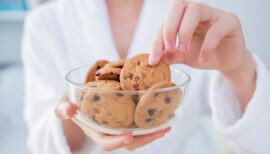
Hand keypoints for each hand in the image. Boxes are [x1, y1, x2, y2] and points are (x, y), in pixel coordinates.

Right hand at [55, 92, 170, 150]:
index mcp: (95, 130)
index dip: (117, 142)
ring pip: (137, 134)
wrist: (80, 94)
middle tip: (162, 131)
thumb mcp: (63, 102)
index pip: (106, 142)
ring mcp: (119, 124)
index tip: (129, 136)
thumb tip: (69, 111)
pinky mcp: (126, 115)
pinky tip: (162, 113)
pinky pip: (139, 121)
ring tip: (167, 124)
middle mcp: (110, 130)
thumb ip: (62, 109)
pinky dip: (150, 120)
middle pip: (128, 141)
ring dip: (152, 131)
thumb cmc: (71, 100)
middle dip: (145, 139)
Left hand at [149, 0, 255, 110]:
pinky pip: (216, 29)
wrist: (226, 63)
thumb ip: (169, 55)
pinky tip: (202, 60)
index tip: (153, 61)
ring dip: (185, 31)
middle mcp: (197, 11)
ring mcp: (214, 14)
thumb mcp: (182, 57)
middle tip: (170, 48)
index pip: (165, 23)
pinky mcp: (230, 21)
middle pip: (178, 5)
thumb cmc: (203, 55)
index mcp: (182, 18)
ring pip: (195, 9)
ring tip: (185, 51)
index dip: (157, 41)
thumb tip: (153, 59)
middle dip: (170, 28)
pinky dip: (206, 46)